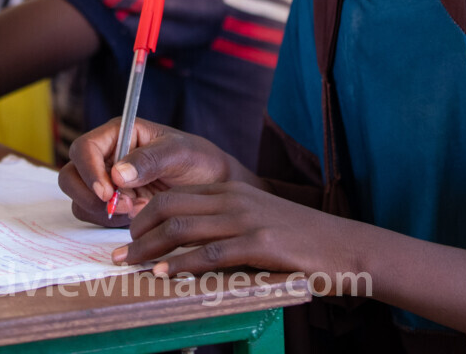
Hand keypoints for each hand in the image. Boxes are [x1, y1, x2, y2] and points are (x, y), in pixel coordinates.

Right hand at [59, 118, 237, 226]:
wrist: (213, 187)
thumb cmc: (198, 161)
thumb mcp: (179, 153)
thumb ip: (149, 159)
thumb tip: (117, 174)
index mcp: (118, 133)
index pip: (84, 148)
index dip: (89, 170)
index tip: (107, 192)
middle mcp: (106, 156)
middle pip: (71, 175)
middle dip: (90, 196)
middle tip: (121, 207)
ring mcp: (106, 181)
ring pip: (79, 199)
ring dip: (102, 211)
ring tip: (137, 209)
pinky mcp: (112, 204)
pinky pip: (93, 215)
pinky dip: (109, 221)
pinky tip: (138, 215)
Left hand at [114, 181, 356, 279]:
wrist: (345, 246)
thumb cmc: (300, 242)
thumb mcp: (258, 223)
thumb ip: (224, 228)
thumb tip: (185, 251)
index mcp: (231, 190)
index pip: (174, 195)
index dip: (144, 215)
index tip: (127, 238)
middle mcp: (234, 199)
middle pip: (169, 207)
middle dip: (138, 232)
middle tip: (120, 255)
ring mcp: (246, 219)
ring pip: (182, 228)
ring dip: (150, 249)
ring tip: (132, 267)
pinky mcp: (259, 243)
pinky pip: (209, 253)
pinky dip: (181, 265)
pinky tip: (164, 275)